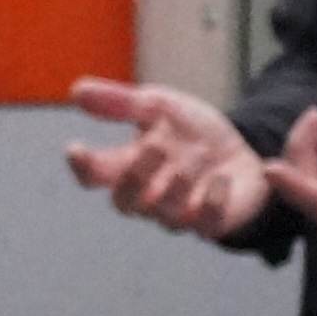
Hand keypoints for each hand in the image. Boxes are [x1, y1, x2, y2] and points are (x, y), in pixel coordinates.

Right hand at [63, 78, 274, 238]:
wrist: (240, 146)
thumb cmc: (189, 131)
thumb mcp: (157, 106)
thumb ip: (120, 103)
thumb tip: (76, 90)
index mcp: (129, 166)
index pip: (94, 176)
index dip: (83, 167)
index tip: (76, 149)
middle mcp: (148, 195)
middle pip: (124, 202)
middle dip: (136, 175)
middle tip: (156, 144)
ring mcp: (179, 213)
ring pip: (164, 214)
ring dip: (178, 183)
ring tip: (196, 154)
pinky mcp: (212, 222)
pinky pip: (205, 224)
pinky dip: (211, 201)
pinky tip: (220, 178)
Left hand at [265, 109, 316, 242]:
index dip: (301, 189)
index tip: (271, 169)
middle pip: (314, 202)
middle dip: (299, 161)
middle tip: (311, 120)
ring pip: (310, 197)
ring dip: (301, 159)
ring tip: (314, 120)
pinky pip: (314, 191)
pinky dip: (304, 163)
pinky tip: (313, 132)